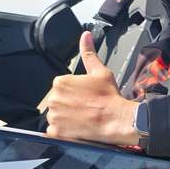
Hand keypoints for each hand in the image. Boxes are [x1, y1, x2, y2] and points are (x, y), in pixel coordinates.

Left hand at [42, 31, 139, 147]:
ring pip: (56, 116)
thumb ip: (88, 53)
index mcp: (60, 82)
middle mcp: (53, 98)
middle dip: (68, 106)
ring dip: (66, 119)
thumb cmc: (109, 96)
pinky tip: (77, 129)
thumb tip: (85, 35)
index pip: (62, 88)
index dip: (75, 94)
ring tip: (82, 119)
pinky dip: (64, 132)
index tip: (85, 98)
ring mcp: (53, 116)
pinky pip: (55, 132)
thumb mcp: (100, 71)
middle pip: (57, 102)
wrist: (116, 119)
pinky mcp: (56, 132)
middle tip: (85, 109)